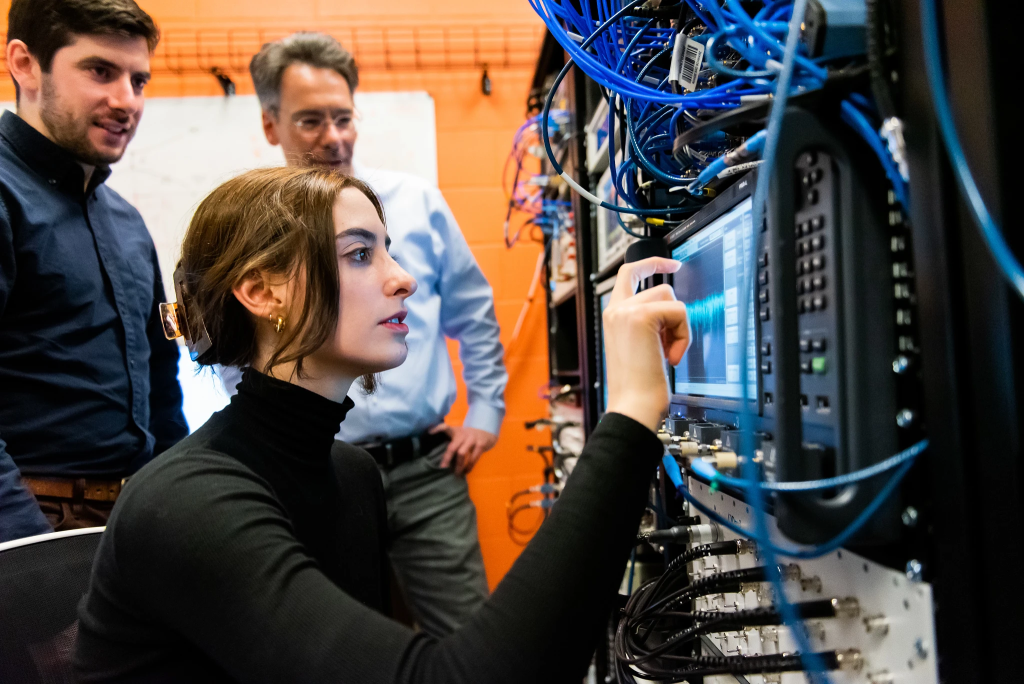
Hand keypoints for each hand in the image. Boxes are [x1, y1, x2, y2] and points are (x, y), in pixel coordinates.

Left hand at [429, 424, 498, 474]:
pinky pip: (473, 458)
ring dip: (458, 465)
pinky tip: (466, 471)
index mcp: (456, 431)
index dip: (437, 429)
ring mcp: (472, 439)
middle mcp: (463, 434)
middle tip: (443, 468)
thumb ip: (450, 439)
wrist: (486, 432)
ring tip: (456, 474)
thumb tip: (437, 451)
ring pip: (462, 453)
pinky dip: (469, 466)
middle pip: (452, 447)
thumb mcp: (459, 433)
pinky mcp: (481, 444)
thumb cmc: (468, 436)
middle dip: (446, 459)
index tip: (430, 433)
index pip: (445, 427)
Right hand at [603, 257, 690, 431]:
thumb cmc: (638, 387)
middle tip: (677, 334)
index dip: (650, 263)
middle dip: (676, 312)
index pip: (627, 274)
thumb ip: (649, 325)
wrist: (632, 407)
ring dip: (679, 327)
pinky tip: (670, 357)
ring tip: (669, 354)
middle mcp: (615, 309)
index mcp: (612, 316)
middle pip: (660, 286)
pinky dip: (683, 336)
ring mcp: (626, 311)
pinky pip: (679, 312)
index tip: (671, 264)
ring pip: (671, 297)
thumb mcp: (641, 348)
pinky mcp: (641, 316)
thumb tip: (673, 312)